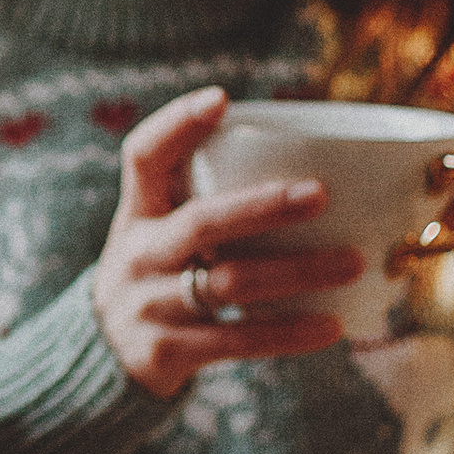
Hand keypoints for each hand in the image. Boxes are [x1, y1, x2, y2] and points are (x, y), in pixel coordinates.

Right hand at [89, 87, 362, 399]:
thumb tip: (320, 166)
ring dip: (297, 272)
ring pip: (228, 283)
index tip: (220, 99)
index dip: (176, 124)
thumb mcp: (160, 232)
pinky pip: (237, 340)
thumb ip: (210, 201)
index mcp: (137, 213)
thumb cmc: (160, 274)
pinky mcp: (166, 351)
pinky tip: (332, 324)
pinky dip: (288, 333)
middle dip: (263, 207)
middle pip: (201, 224)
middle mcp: (138, 255)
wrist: (102, 354)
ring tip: (352, 262)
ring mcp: (149, 305)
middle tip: (320, 195)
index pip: (143, 156)